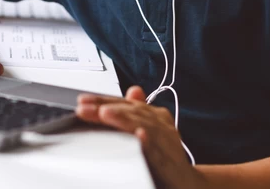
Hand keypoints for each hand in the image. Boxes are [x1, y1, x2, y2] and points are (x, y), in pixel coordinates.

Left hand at [75, 86, 200, 188]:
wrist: (187, 180)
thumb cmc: (165, 154)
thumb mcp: (150, 129)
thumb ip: (137, 111)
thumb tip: (133, 89)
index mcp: (153, 115)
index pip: (124, 104)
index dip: (103, 100)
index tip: (82, 100)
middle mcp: (161, 124)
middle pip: (131, 112)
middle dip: (107, 108)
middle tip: (85, 108)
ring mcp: (167, 141)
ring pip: (143, 126)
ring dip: (124, 119)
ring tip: (105, 114)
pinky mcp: (170, 160)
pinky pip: (158, 151)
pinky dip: (149, 143)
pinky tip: (139, 137)